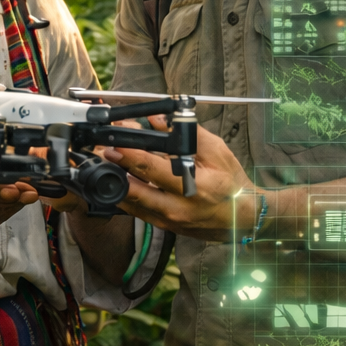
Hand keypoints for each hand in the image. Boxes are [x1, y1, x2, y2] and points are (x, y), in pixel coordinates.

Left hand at [102, 115, 255, 241]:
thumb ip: (188, 134)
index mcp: (193, 187)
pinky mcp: (164, 227)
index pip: (153, 168)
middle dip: (114, 170)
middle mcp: (178, 208)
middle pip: (134, 191)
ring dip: (116, 183)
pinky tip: (119, 181)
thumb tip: (158, 119)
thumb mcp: (217, 152)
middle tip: (103, 153)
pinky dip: (127, 196)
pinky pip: (138, 211)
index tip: (115, 142)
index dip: (130, 154)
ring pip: (131, 204)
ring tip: (106, 165)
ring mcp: (169, 221)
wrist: (243, 218)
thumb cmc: (232, 183)